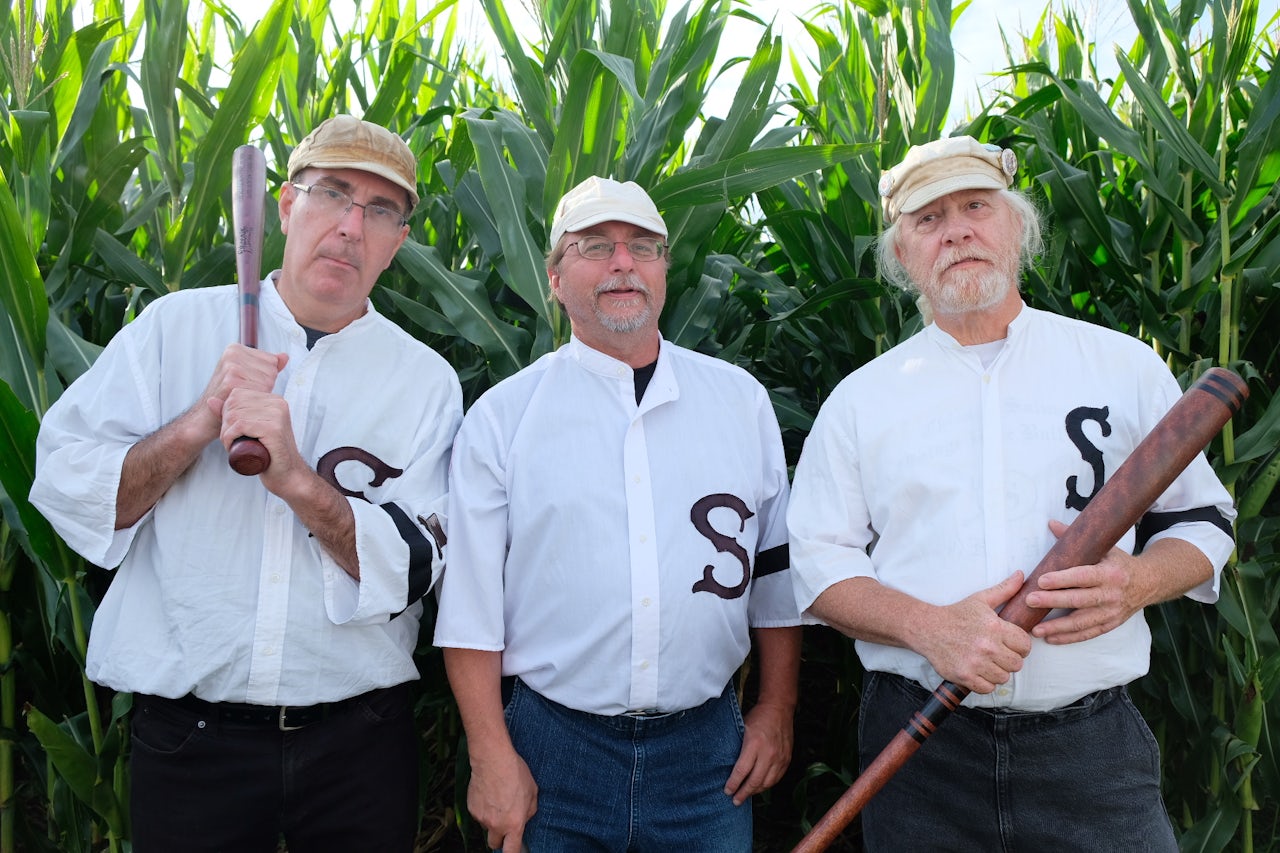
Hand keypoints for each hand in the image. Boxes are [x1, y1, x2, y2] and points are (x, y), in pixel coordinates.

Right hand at [467, 749, 536, 852]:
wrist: (492, 760)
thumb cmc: (515, 773)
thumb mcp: (532, 792)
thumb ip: (529, 810)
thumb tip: (525, 817)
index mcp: (514, 824)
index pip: (511, 851)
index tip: (513, 851)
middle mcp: (496, 825)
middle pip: (494, 844)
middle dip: (499, 838)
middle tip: (504, 824)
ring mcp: (482, 818)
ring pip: (486, 826)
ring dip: (491, 820)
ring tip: (497, 799)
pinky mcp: (471, 809)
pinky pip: (478, 814)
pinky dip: (482, 808)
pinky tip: (488, 793)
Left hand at [724, 700, 793, 805]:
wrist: (779, 709)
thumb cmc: (757, 717)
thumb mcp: (742, 728)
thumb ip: (737, 747)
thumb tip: (726, 766)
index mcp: (754, 744)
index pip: (742, 770)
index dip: (733, 783)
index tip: (727, 791)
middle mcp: (768, 753)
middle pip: (755, 781)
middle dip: (743, 793)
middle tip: (735, 800)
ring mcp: (780, 758)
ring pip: (767, 783)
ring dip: (755, 791)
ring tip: (746, 795)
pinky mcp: (787, 759)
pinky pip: (776, 778)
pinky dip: (767, 785)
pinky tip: (759, 787)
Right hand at [916, 572, 1031, 693]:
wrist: (927, 628)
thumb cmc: (956, 614)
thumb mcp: (980, 600)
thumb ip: (1004, 590)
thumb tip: (1021, 575)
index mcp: (994, 627)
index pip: (1025, 645)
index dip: (1020, 645)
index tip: (1010, 644)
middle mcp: (987, 646)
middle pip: (1017, 664)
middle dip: (1010, 659)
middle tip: (998, 653)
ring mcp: (976, 663)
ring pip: (1003, 677)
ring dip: (997, 671)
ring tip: (987, 662)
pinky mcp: (965, 676)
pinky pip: (988, 688)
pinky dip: (985, 682)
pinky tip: (978, 670)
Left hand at [1026, 519, 1145, 644]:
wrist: (1149, 583)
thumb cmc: (1119, 563)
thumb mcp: (1104, 548)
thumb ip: (1077, 540)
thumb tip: (1051, 524)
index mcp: (1110, 573)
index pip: (1083, 576)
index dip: (1062, 579)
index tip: (1041, 580)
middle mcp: (1112, 594)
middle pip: (1079, 600)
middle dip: (1053, 601)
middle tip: (1030, 600)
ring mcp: (1112, 612)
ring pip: (1082, 622)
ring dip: (1058, 627)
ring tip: (1036, 628)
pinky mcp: (1111, 624)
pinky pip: (1088, 634)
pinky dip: (1069, 638)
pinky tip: (1051, 638)